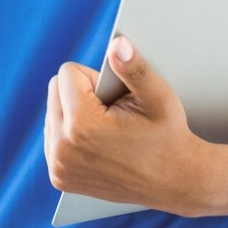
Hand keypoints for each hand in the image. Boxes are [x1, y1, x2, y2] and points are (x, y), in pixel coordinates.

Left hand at [43, 36, 219, 215]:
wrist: (175, 183)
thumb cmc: (169, 138)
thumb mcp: (158, 97)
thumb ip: (134, 68)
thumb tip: (118, 45)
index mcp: (82, 126)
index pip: (67, 73)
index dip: (95, 79)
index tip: (115, 98)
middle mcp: (62, 149)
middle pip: (54, 90)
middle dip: (81, 94)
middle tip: (112, 113)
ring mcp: (59, 167)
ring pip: (52, 113)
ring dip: (74, 114)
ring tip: (105, 129)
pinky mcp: (59, 178)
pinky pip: (52, 137)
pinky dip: (70, 134)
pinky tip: (95, 143)